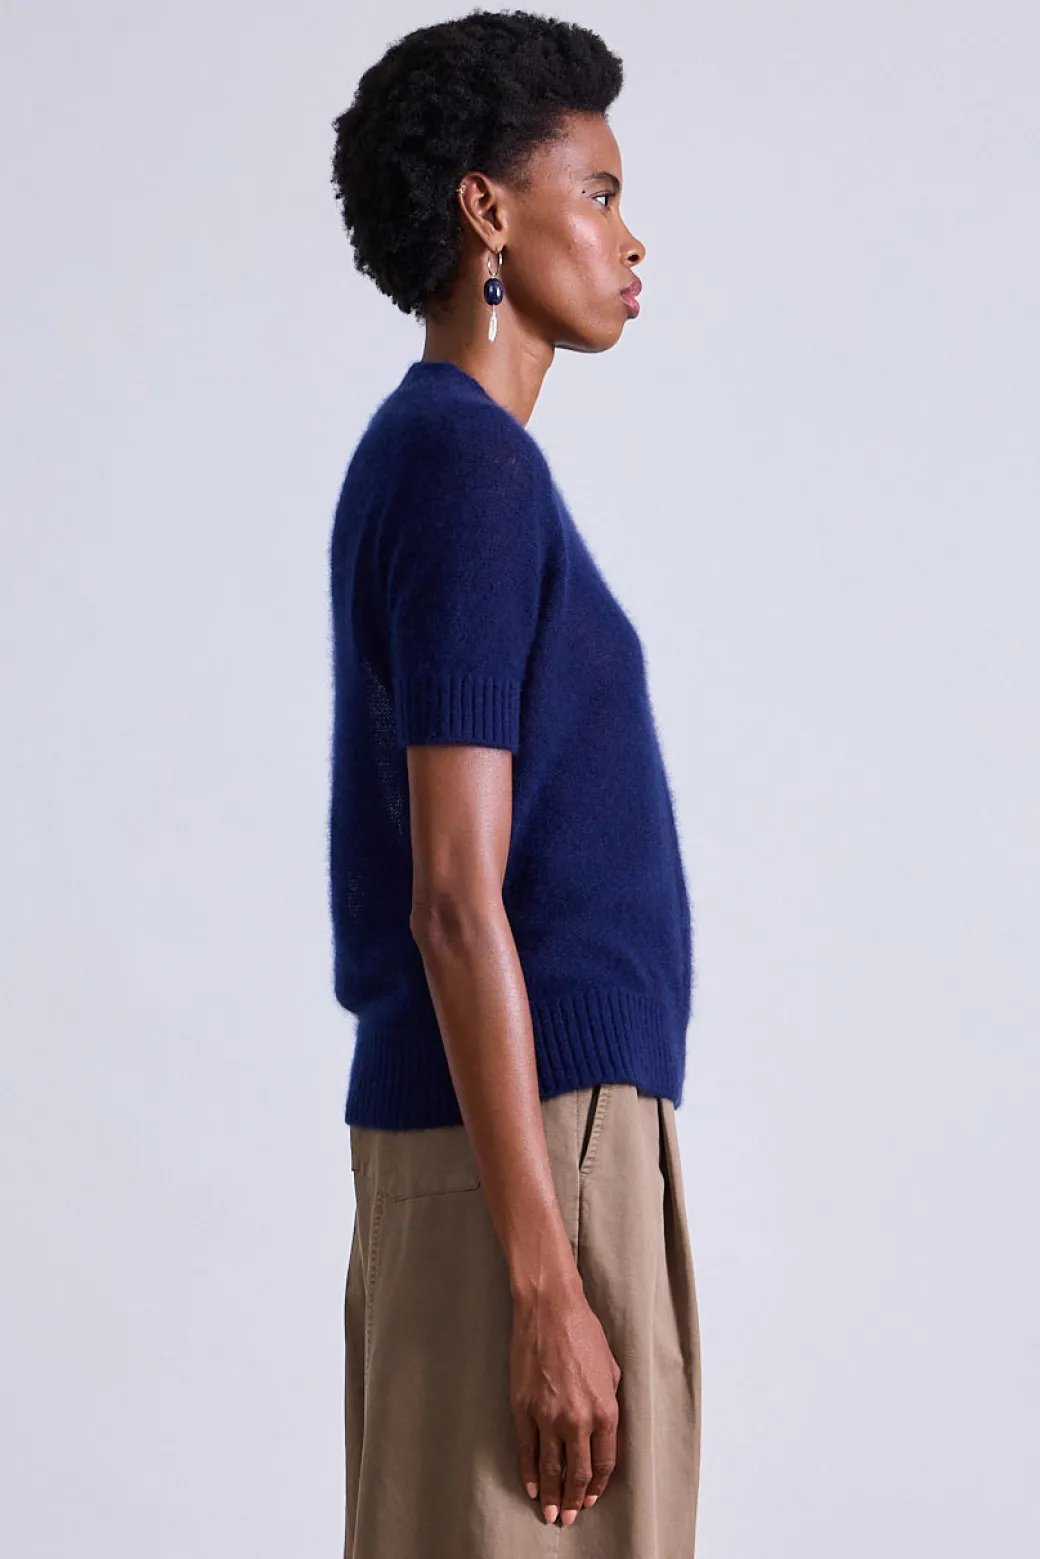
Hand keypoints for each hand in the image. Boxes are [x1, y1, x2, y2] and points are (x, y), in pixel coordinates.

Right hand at [509, 1272, 621, 1525]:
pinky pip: (527, 1450)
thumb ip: (610, 1401)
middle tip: (572, 1517)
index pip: (604, 1462)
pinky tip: (533, 1488)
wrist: (550, 1309)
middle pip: (578, 1473)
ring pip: (552, 1468)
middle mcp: (578, 1419)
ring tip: (552, 1514)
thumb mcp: (611, 1368)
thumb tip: (605, 1426)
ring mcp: (548, 1416)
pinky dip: (530, 1473)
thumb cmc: (584, 1332)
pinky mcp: (524, 1408)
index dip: (598, 1485)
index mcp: (605, 1410)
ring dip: (553, 1495)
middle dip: (576, 1499)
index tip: (593, 1498)